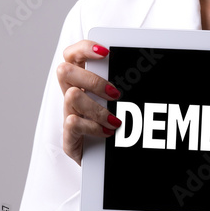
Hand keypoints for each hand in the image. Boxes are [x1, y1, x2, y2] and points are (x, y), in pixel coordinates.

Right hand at [57, 40, 121, 164]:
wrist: (112, 161)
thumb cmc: (119, 127)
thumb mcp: (124, 103)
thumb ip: (126, 85)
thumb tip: (145, 67)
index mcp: (83, 83)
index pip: (72, 55)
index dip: (84, 49)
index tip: (105, 52)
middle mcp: (72, 96)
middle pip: (64, 71)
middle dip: (93, 80)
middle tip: (115, 94)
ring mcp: (69, 115)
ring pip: (72, 96)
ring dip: (98, 108)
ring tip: (115, 120)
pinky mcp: (69, 137)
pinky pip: (72, 123)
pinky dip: (93, 127)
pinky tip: (108, 132)